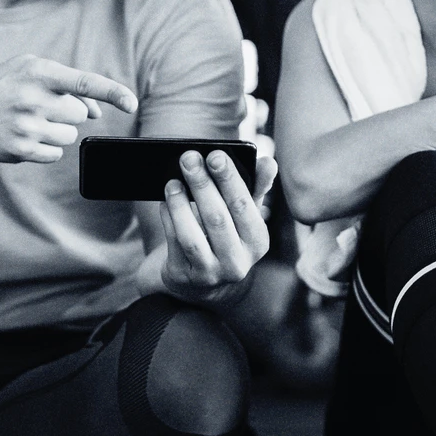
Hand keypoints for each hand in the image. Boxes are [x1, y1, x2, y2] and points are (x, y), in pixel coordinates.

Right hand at [0, 55, 137, 162]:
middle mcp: (33, 98)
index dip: (112, 92)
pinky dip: (45, 147)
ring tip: (29, 119)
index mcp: (39, 72)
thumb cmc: (4, 84)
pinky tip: (23, 134)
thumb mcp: (32, 71)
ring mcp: (26, 126)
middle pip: (78, 114)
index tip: (131, 103)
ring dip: (56, 131)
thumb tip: (96, 112)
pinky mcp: (20, 150)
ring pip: (69, 137)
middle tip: (41, 106)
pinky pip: (54, 154)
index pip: (84, 83)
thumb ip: (68, 85)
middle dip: (66, 112)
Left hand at [160, 150, 278, 306]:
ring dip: (180, 204)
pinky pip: (174, 243)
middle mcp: (237, 262)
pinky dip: (169, 218)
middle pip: (217, 219)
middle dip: (202, 184)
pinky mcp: (183, 276)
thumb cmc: (227, 234)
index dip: (229, 179)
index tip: (215, 154)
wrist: (203, 280)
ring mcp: (209, 273)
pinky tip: (165, 200)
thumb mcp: (245, 214)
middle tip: (188, 158)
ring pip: (192, 236)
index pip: (244, 207)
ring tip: (172, 181)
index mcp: (257, 242)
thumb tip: (269, 161)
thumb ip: (257, 187)